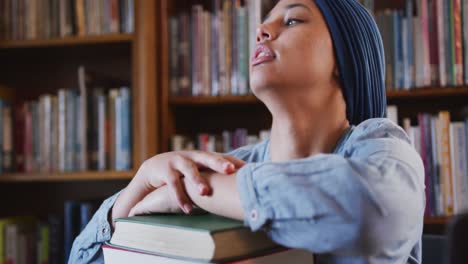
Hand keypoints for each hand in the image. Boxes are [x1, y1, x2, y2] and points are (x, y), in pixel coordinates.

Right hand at [112, 151, 245, 219]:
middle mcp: (192, 156)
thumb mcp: (198, 170)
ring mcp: (178, 161)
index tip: (248, 167)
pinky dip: (181, 198)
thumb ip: (214, 175)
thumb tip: (239, 186)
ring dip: (197, 181)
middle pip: (207, 157)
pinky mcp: (165, 171)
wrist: (154, 167)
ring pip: (189, 170)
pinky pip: (174, 185)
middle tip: (230, 170)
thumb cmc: (183, 171)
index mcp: (203, 156)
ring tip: (204, 192)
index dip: (234, 162)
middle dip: (219, 163)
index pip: (222, 157)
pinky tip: (188, 209)